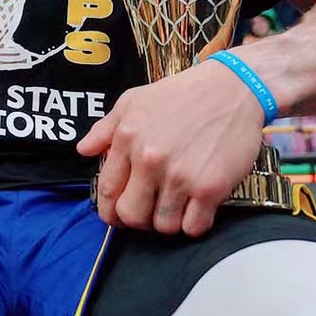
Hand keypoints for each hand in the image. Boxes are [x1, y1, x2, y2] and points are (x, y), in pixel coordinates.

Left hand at [76, 61, 264, 236]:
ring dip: (167, 221)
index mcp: (127, 139)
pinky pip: (194, 227)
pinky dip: (193, 223)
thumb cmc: (181, 94)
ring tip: (174, 205)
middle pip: (131, 216)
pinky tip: (196, 207)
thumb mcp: (133, 101)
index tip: (116, 214)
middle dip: (136, 219)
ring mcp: (181, 176)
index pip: (107, 190)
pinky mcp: (210, 188)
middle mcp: (150, 160)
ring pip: (163, 226)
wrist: (232, 88)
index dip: (109, 209)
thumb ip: (104, 128)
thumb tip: (83, 150)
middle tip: (148, 210)